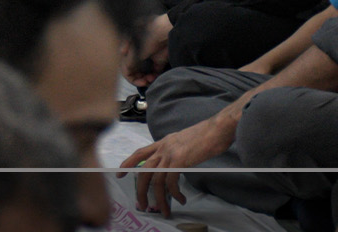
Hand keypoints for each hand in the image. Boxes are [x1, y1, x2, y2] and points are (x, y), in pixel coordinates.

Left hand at [119, 114, 234, 216]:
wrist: (218, 128)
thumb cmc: (206, 135)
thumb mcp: (183, 140)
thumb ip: (174, 150)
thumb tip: (172, 163)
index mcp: (163, 142)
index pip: (140, 152)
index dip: (128, 163)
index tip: (120, 173)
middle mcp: (163, 147)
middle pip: (144, 171)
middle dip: (141, 190)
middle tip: (142, 204)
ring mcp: (170, 154)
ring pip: (156, 180)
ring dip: (159, 198)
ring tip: (164, 209)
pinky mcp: (180, 160)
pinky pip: (171, 181)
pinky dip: (175, 194)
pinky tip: (181, 199)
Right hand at [125, 12, 170, 85]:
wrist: (165, 31)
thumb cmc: (147, 38)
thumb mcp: (135, 51)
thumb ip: (129, 64)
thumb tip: (127, 73)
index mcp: (129, 52)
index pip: (126, 68)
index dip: (131, 77)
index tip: (139, 82)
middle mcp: (137, 55)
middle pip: (135, 72)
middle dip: (139, 79)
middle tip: (145, 82)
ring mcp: (148, 58)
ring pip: (144, 73)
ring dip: (146, 79)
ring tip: (151, 80)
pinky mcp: (158, 60)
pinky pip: (154, 72)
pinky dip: (154, 77)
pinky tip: (155, 78)